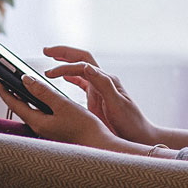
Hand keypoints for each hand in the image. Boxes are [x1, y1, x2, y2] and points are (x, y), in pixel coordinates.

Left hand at [0, 76, 126, 150]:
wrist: (99, 144)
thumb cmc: (83, 127)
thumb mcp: (62, 105)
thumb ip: (43, 92)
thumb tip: (25, 80)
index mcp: (37, 122)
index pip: (13, 104)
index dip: (3, 89)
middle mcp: (38, 127)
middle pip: (19, 107)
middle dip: (11, 92)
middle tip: (5, 78)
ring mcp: (46, 128)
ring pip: (29, 109)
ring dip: (23, 96)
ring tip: (20, 83)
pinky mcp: (54, 128)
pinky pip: (39, 112)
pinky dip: (36, 101)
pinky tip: (41, 95)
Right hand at [43, 45, 158, 144]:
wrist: (141, 136)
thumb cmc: (131, 123)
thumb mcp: (117, 104)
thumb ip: (103, 84)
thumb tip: (86, 67)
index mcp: (106, 81)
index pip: (81, 65)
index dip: (64, 66)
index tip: (49, 74)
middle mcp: (103, 81)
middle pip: (81, 58)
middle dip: (63, 53)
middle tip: (46, 51)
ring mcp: (100, 89)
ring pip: (80, 68)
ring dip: (65, 62)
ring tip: (50, 59)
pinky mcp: (98, 98)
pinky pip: (82, 82)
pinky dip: (71, 77)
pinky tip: (63, 78)